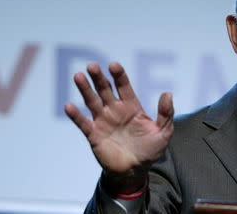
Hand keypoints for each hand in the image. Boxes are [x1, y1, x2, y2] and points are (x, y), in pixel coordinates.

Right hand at [64, 62, 173, 191]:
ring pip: (92, 101)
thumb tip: (168, 93)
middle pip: (105, 89)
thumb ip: (166, 113)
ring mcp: (103, 121)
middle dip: (98, 77)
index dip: (119, 75)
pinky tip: (69, 106)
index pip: (123, 86)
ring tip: (78, 76)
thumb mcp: (163, 132)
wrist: (135, 171)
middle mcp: (115, 110)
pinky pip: (83, 123)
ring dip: (85, 89)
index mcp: (131, 106)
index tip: (113, 65)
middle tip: (92, 65)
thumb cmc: (150, 150)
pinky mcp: (94, 135)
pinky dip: (76, 115)